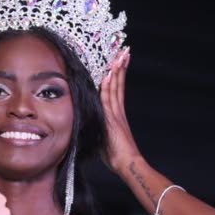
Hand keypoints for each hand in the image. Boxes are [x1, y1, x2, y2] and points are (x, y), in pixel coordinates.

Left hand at [99, 47, 140, 172]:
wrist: (127, 163)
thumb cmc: (116, 156)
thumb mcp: (103, 138)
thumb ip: (98, 128)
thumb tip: (88, 124)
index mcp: (116, 113)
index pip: (116, 89)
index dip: (117, 75)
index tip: (118, 61)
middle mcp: (117, 111)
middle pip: (117, 84)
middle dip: (120, 67)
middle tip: (123, 51)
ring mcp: (115, 114)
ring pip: (114, 88)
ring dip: (116, 71)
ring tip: (119, 56)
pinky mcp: (112, 120)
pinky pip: (108, 99)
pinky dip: (108, 87)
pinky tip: (108, 75)